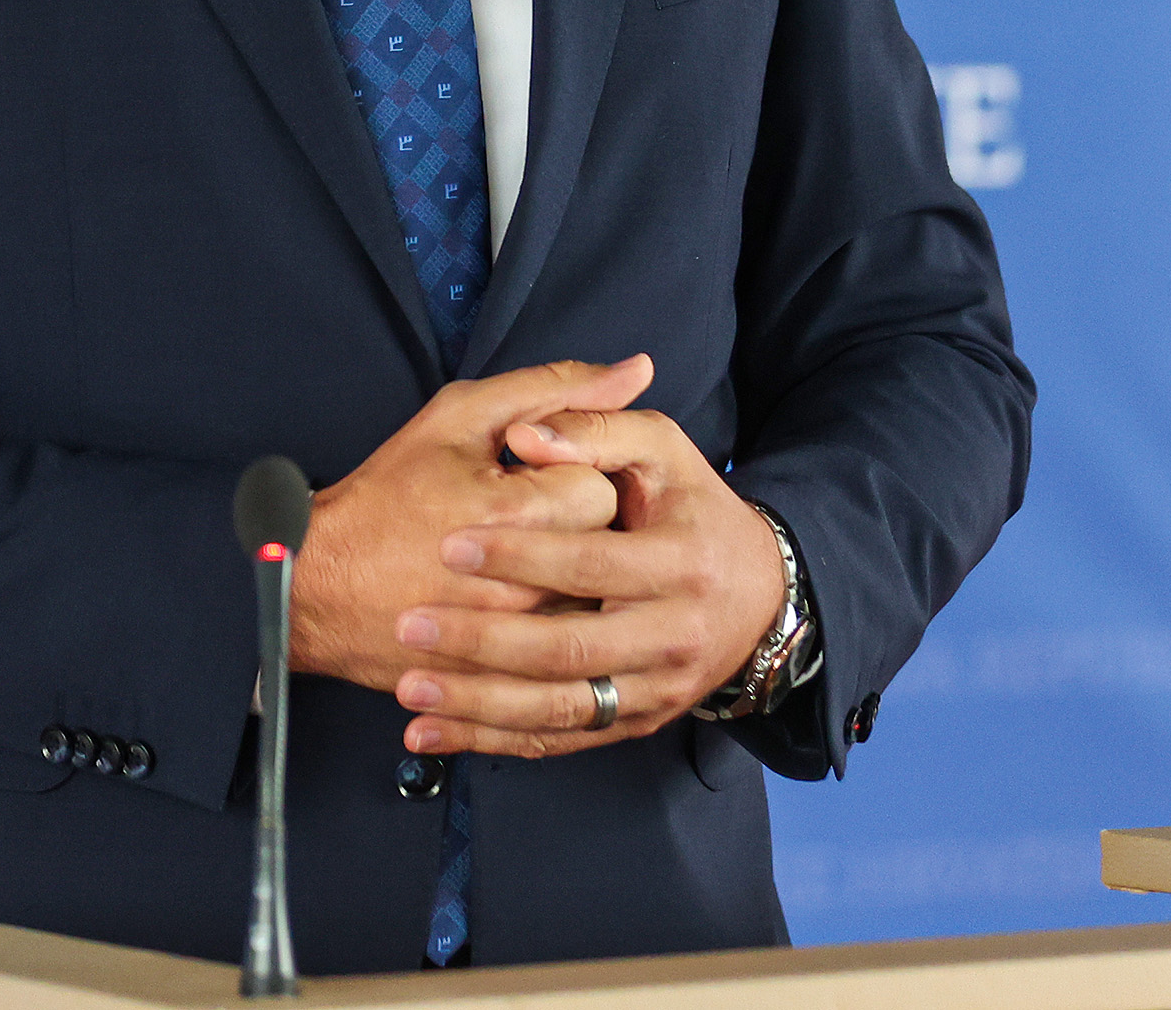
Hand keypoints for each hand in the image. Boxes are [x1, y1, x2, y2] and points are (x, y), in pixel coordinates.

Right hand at [289, 358, 646, 693]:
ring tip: (519, 563)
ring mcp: (517, 641)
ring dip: (568, 581)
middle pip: (604, 549)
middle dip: (574, 528)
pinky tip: (516, 605)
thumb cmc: (387, 496)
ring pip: (591, 604)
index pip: (603, 487)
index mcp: (519, 511)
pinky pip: (566, 657)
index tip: (531, 478)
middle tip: (525, 519)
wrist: (317, 586)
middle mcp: (526, 583)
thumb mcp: (460, 418)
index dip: (571, 473)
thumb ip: (555, 388)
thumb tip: (637, 368)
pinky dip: (550, 628)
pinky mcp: (505, 681)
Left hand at [387, 403, 786, 757]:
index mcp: (681, 562)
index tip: (450, 546)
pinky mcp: (636, 724)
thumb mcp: (662, 450)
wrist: (760, 596)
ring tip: (410, 690)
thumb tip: (525, 435)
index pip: (591, 563)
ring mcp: (655, 690)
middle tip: (413, 625)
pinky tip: (432, 733)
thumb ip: (596, 429)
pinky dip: (492, 742)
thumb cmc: (693, 509)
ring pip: (559, 711)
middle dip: (485, 641)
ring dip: (478, 706)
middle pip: (569, 650)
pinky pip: (558, 742)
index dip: (520, 555)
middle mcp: (673, 636)